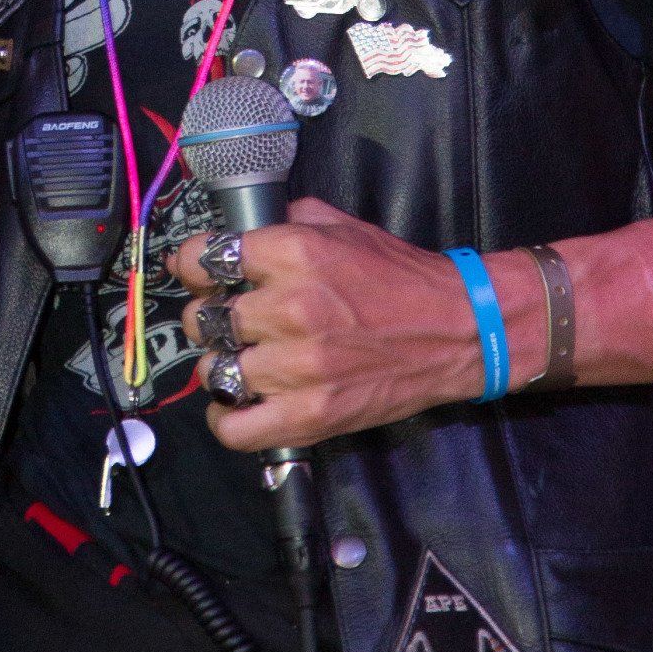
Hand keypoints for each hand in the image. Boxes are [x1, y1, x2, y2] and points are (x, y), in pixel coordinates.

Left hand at [173, 202, 508, 449]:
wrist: (459, 330)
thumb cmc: (400, 278)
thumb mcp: (341, 227)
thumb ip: (285, 223)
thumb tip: (232, 232)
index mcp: (296, 255)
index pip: (205, 257)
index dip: (193, 264)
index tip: (199, 272)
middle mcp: (292, 309)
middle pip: (203, 317)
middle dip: (209, 315)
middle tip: (230, 318)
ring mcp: (300, 367)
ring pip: (214, 369)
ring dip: (221, 363)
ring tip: (242, 358)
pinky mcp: (312, 415)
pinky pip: (237, 428)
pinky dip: (226, 418)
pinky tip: (237, 402)